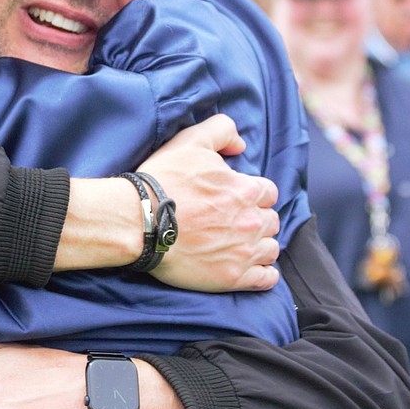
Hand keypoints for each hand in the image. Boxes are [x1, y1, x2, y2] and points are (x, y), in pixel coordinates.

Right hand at [137, 115, 279, 291]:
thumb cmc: (162, 181)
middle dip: (256, 219)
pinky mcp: (233, 277)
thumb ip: (221, 130)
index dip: (253, 194)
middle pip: (271, 221)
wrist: (138, 221)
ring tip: (239, 244)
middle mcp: (251, 221)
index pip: (268, 192)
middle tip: (234, 221)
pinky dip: (264, 274)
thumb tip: (241, 146)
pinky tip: (252, 268)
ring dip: (260, 245)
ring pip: (271, 248)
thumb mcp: (190, 141)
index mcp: (245, 190)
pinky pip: (266, 279)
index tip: (235, 199)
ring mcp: (244, 251)